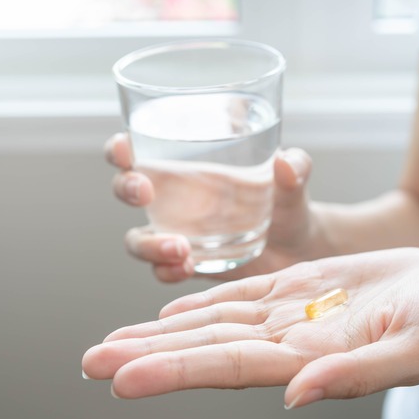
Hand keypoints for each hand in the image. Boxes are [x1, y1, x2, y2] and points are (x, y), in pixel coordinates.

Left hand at [81, 248, 418, 407]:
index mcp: (308, 360)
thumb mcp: (413, 352)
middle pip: (203, 347)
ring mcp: (288, 314)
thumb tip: (297, 396)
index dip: (173, 371)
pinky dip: (199, 303)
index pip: (227, 367)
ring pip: (211, 322)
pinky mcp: (296, 286)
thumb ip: (357, 376)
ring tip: (109, 342)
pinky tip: (166, 312)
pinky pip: (238, 294)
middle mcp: (287, 341)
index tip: (120, 379)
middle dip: (146, 354)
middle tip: (89, 361)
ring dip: (159, 332)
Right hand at [105, 132, 329, 282]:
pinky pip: (161, 270)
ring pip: (137, 239)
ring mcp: (175, 233)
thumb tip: (287, 164)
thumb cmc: (287, 199)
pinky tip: (188, 268)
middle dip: (126, 188)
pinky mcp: (187, 263)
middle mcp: (173, 198)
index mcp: (186, 165)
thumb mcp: (294, 177)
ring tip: (181, 249)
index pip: (139, 148)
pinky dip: (167, 271)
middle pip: (125, 188)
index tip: (126, 150)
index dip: (121, 147)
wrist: (297, 245)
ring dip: (148, 244)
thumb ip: (295, 165)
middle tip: (146, 193)